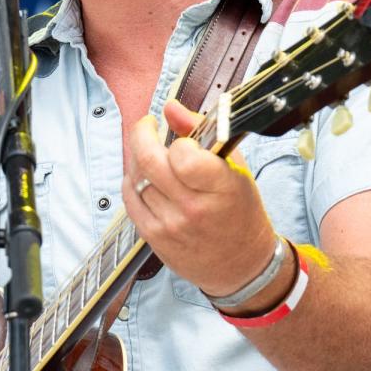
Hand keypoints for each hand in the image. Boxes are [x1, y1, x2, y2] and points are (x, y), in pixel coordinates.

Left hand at [122, 99, 279, 298]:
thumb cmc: (240, 211)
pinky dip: (132, 183)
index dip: (178, 140)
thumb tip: (170, 107)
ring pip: (135, 179)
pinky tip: (144, 178)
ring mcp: (170, 225)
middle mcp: (193, 208)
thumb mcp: (234, 167)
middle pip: (148, 161)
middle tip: (147, 127)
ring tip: (150, 154)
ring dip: (137, 159)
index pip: (183, 154)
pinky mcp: (154, 238)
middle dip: (141, 134)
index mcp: (220, 187)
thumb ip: (201, 132)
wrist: (241, 264)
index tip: (182, 140)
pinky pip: (129, 201)